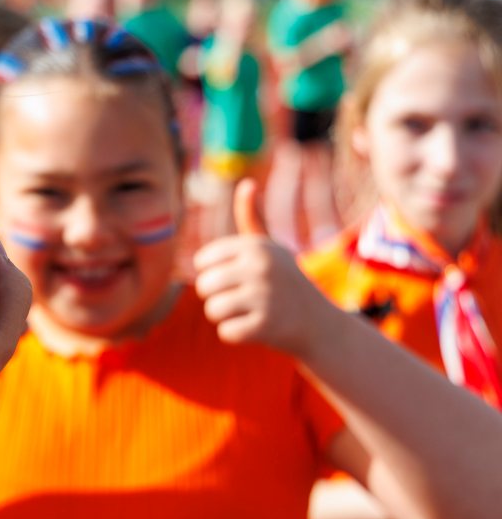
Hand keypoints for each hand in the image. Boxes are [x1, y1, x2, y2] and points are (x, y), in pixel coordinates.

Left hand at [193, 179, 330, 356]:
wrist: (317, 321)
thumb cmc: (283, 280)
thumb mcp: (269, 247)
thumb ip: (251, 218)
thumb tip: (247, 184)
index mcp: (254, 246)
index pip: (202, 261)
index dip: (212, 273)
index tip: (235, 276)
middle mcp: (259, 267)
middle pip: (203, 286)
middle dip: (216, 296)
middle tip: (242, 297)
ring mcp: (263, 296)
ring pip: (212, 310)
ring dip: (225, 316)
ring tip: (249, 311)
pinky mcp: (265, 326)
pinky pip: (226, 332)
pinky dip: (236, 334)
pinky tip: (256, 327)